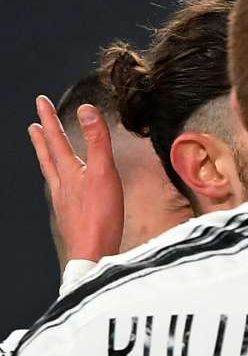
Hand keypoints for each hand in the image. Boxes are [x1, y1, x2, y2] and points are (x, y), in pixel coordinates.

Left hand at [29, 96, 122, 263]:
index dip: (50, 119)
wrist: (92, 253)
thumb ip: (97, 141)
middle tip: (34, 124)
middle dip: (42, 137)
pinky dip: (56, 179)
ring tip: (41, 147)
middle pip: (48, 155)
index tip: (41, 102)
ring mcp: (64, 200)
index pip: (57, 139)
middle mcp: (62, 184)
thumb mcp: (104, 173)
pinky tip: (61, 184)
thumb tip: (87, 110)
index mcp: (70, 171)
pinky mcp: (70, 215)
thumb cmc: (100, 217)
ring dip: (45, 156)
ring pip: (50, 172)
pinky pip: (58, 189)